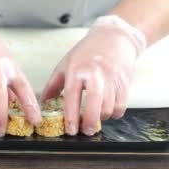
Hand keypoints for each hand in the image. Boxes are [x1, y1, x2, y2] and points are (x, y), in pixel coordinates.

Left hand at [41, 15, 145, 135]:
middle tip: (85, 131)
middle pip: (94, 104)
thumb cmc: (88, 51)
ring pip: (109, 108)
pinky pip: (121, 106)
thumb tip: (44, 103)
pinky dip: (114, 113)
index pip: (72, 96)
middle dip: (89, 122)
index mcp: (77, 70)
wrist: (113, 37)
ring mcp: (111, 78)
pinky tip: (107, 111)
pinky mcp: (124, 82)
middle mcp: (95, 74)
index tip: (70, 130)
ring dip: (101, 118)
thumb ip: (54, 84)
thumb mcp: (66, 63)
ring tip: (94, 118)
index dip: (71, 116)